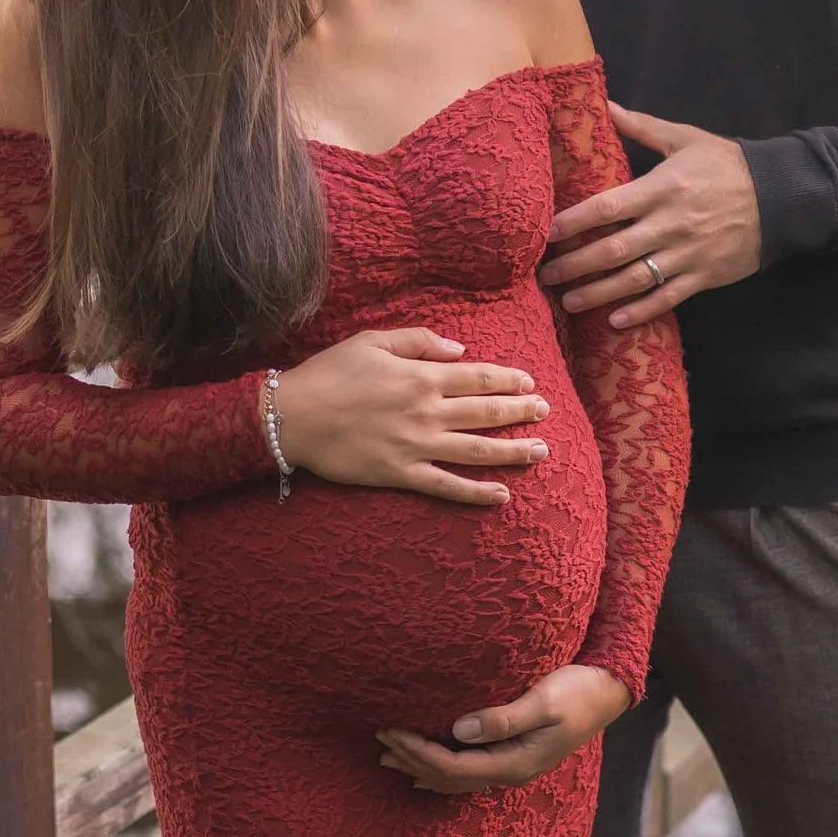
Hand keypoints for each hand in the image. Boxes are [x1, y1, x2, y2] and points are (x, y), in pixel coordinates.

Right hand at [275, 327, 550, 508]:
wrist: (292, 416)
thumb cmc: (329, 373)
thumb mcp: (372, 340)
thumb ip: (419, 341)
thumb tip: (460, 349)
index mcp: (421, 377)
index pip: (478, 378)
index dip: (509, 380)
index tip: (530, 383)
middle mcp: (427, 412)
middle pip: (486, 413)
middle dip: (520, 412)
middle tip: (545, 413)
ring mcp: (416, 446)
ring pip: (476, 451)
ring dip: (512, 452)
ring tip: (540, 452)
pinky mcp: (401, 474)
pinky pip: (446, 487)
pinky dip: (475, 493)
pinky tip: (501, 496)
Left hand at [379, 664, 631, 792]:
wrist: (609, 692)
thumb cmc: (578, 691)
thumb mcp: (543, 701)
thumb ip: (503, 718)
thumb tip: (459, 729)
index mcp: (514, 762)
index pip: (453, 765)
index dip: (418, 752)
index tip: (391, 732)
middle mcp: (510, 772)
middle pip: (449, 777)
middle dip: (412, 760)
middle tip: (379, 741)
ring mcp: (512, 767)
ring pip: (456, 778)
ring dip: (420, 768)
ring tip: (388, 758)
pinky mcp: (514, 756)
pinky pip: (468, 773)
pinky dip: (441, 772)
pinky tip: (425, 774)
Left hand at [540, 100, 762, 325]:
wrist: (782, 196)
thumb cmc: (728, 164)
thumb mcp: (686, 138)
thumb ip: (642, 127)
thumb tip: (604, 105)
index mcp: (662, 188)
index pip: (608, 207)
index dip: (575, 222)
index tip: (547, 232)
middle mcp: (670, 224)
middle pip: (613, 249)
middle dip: (576, 264)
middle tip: (545, 275)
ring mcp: (687, 254)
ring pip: (634, 279)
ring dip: (598, 293)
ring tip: (569, 301)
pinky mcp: (703, 276)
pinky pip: (667, 297)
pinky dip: (640, 311)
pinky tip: (615, 320)